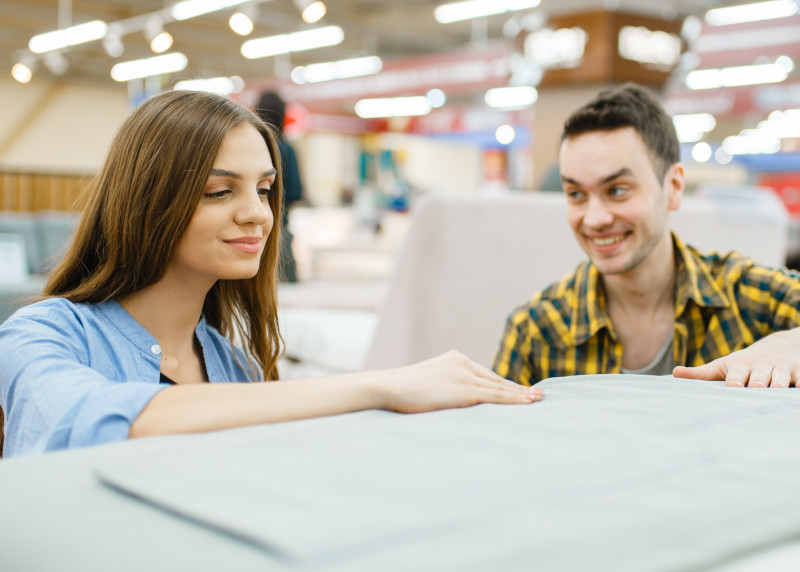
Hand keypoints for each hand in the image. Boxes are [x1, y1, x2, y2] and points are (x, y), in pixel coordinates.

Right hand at [375, 351, 542, 412]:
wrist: (387, 387)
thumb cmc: (399, 390)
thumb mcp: (425, 383)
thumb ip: (441, 386)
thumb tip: (444, 399)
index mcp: (454, 359)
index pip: (485, 374)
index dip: (504, 384)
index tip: (520, 390)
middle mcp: (462, 363)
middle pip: (497, 379)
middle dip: (518, 388)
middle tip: (538, 394)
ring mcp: (465, 375)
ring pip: (501, 387)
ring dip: (523, 394)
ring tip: (539, 399)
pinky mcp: (465, 389)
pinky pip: (497, 396)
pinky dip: (516, 399)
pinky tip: (529, 402)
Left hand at [672, 329, 799, 387]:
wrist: (783, 343)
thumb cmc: (748, 361)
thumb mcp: (725, 364)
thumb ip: (702, 373)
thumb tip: (673, 374)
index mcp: (742, 365)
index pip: (737, 375)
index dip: (736, 381)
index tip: (733, 388)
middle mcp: (763, 366)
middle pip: (760, 379)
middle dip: (758, 385)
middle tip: (755, 392)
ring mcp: (783, 368)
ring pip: (782, 380)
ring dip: (779, 387)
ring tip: (776, 394)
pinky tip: (798, 393)